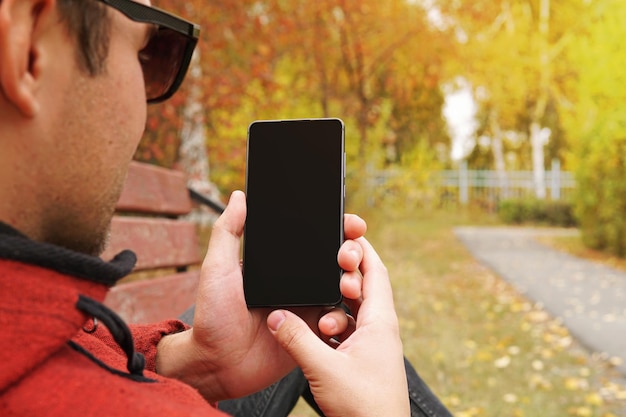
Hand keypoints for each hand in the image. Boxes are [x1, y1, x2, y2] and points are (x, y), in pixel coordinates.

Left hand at [155, 190, 366, 402]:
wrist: (217, 364)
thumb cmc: (212, 316)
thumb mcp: (217, 267)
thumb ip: (228, 231)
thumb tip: (239, 195)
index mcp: (281, 263)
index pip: (315, 238)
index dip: (337, 228)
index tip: (350, 222)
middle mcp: (299, 281)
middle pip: (337, 260)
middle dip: (353, 253)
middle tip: (348, 256)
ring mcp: (307, 307)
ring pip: (344, 289)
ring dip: (353, 283)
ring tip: (346, 286)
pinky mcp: (312, 334)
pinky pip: (337, 322)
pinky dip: (340, 319)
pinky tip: (329, 319)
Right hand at [267, 236, 409, 416]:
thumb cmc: (365, 409)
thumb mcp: (324, 368)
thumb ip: (297, 339)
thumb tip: (277, 316)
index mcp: (381, 322)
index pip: (375, 271)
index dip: (362, 250)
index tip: (345, 234)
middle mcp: (381, 329)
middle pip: (365, 287)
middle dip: (344, 276)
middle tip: (326, 269)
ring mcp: (374, 345)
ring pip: (354, 311)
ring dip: (335, 308)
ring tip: (319, 320)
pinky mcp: (365, 359)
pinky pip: (349, 331)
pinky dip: (333, 327)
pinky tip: (318, 336)